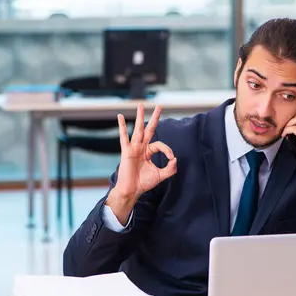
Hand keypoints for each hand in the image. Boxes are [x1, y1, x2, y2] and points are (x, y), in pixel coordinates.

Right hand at [107, 103, 176, 223]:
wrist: (132, 191)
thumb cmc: (144, 183)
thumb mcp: (161, 175)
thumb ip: (170, 169)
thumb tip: (175, 159)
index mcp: (148, 152)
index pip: (160, 144)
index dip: (167, 150)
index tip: (171, 159)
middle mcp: (141, 148)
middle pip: (149, 129)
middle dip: (154, 118)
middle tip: (159, 106)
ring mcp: (133, 148)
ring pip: (138, 129)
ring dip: (140, 117)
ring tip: (140, 105)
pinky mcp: (126, 151)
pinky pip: (124, 137)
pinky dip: (121, 126)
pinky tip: (120, 116)